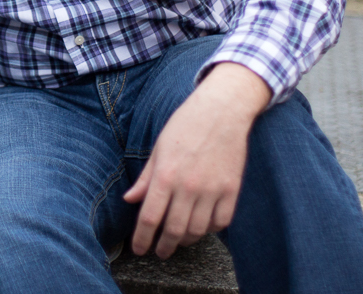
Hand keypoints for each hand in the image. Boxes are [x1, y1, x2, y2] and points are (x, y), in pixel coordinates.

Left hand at [123, 63, 270, 258]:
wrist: (221, 110)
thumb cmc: (185, 125)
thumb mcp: (158, 148)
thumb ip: (146, 178)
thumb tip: (130, 200)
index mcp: (165, 175)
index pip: (149, 218)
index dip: (141, 239)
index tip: (139, 248)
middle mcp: (188, 187)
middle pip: (173, 230)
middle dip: (164, 247)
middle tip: (160, 251)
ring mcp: (212, 190)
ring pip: (197, 230)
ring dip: (186, 240)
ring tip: (179, 239)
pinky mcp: (232, 190)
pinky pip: (221, 222)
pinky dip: (211, 230)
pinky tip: (203, 226)